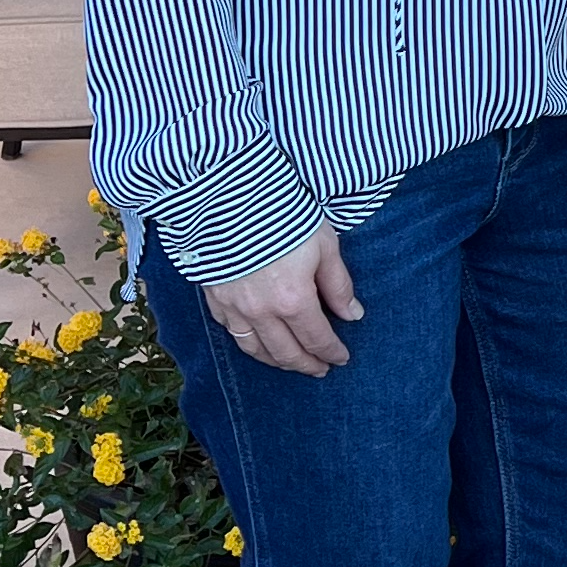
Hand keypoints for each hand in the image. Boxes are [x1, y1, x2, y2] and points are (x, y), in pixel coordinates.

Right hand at [202, 222, 359, 376]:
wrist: (229, 196)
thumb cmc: (285, 214)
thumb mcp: (325, 245)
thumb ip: (338, 285)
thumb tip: (353, 315)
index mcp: (293, 300)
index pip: (317, 339)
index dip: (331, 352)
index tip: (342, 359)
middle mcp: (261, 312)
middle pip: (286, 352)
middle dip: (306, 365)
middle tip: (320, 370)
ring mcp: (233, 307)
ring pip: (256, 349)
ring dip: (276, 361)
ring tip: (291, 363)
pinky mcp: (214, 298)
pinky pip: (231, 332)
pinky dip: (248, 344)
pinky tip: (257, 344)